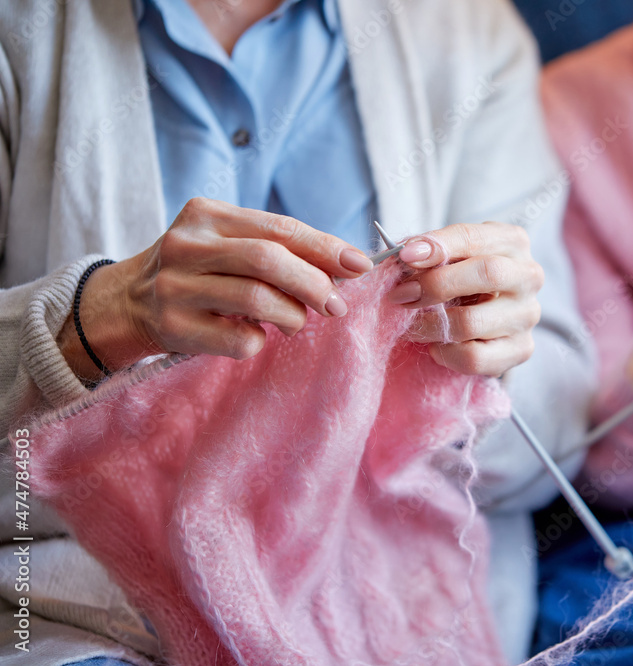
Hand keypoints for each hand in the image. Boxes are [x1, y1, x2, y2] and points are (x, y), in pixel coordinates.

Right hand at [59, 198, 373, 377]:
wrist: (129, 303)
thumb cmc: (199, 271)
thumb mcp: (228, 244)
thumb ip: (278, 248)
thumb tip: (345, 266)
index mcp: (207, 214)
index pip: (279, 228)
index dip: (325, 247)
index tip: (360, 265)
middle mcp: (187, 245)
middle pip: (268, 260)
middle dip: (314, 284)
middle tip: (337, 305)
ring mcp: (176, 286)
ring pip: (257, 299)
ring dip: (292, 316)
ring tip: (297, 322)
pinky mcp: (174, 326)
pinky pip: (239, 339)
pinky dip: (260, 341)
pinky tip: (256, 336)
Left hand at [386, 222, 543, 376]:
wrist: (485, 318)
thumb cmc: (463, 278)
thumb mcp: (450, 255)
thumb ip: (429, 253)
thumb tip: (402, 256)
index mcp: (512, 242)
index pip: (473, 237)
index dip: (437, 245)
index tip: (404, 256)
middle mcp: (528, 275)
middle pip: (487, 273)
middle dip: (436, 284)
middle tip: (401, 295)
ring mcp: (527, 314)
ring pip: (473, 322)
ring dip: (430, 325)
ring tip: (411, 325)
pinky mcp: (521, 348)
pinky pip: (475, 357)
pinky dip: (446, 353)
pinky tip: (436, 346)